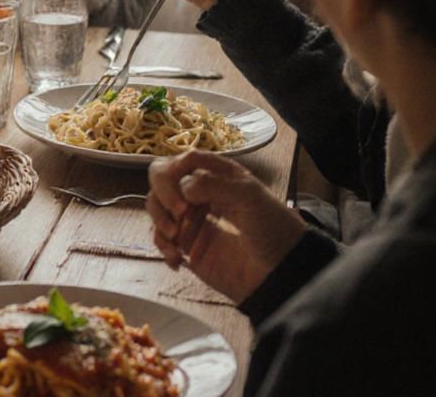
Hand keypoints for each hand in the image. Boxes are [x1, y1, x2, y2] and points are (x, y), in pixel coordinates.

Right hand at [146, 151, 306, 302]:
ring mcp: (191, 220)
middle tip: (180, 216)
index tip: (184, 193)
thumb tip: (182, 187)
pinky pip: (160, 238)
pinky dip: (162, 246)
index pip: (184, 161)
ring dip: (159, 221)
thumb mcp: (250, 198)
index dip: (175, 171)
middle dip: (163, 196)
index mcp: (218, 176)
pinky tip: (177, 260)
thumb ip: (214, 185)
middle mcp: (201, 194)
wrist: (279, 274)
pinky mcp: (186, 245)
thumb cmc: (273, 230)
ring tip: (176, 241)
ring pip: (156, 208)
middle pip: (162, 180)